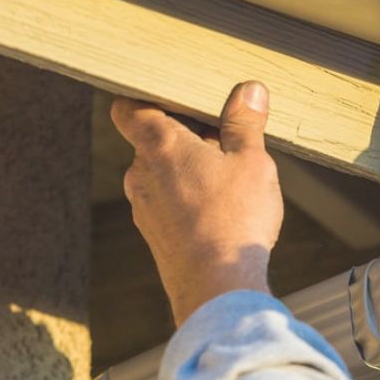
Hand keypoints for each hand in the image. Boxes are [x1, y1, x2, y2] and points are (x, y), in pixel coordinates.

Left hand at [111, 81, 282, 324]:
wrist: (217, 288)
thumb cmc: (234, 219)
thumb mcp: (251, 161)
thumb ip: (245, 123)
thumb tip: (249, 91)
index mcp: (159, 145)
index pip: (128, 108)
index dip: (144, 97)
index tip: (172, 97)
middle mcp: (140, 173)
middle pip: (153, 139)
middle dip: (185, 135)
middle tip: (224, 137)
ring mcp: (143, 206)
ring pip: (161, 173)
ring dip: (188, 168)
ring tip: (228, 176)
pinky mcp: (153, 234)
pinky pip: (166, 202)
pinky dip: (187, 197)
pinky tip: (220, 209)